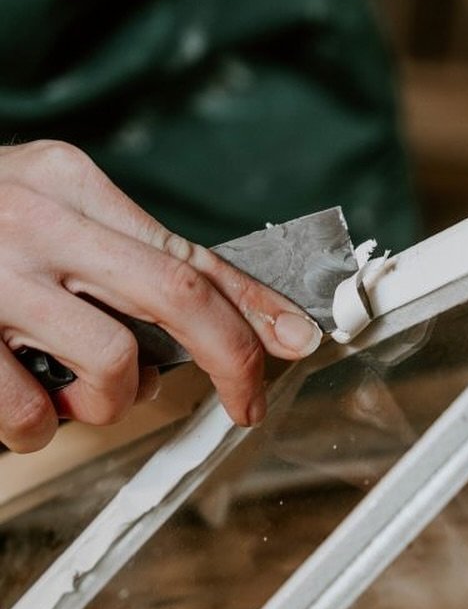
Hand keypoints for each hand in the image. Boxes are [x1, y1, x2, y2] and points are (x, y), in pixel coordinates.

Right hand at [0, 140, 321, 451]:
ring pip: (110, 368)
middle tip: (244, 401)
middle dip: (232, 359)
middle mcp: (36, 219)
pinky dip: (37, 426)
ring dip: (110, 403)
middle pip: (178, 295)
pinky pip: (28, 412)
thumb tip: (216, 318)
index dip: (257, 305)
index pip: (190, 251)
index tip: (298, 340)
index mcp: (69, 182)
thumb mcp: (44, 208)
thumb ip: (117, 255)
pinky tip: (20, 400)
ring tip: (71, 388)